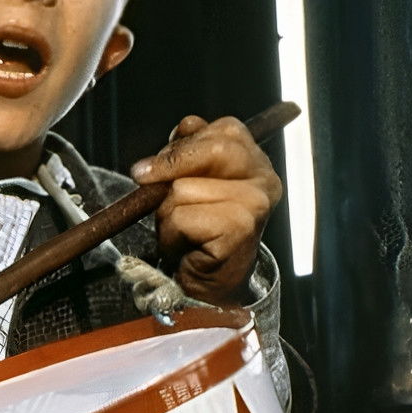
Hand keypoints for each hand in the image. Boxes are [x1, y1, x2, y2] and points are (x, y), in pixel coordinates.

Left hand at [130, 115, 281, 305]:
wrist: (209, 286)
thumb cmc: (198, 233)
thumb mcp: (192, 182)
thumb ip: (191, 151)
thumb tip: (186, 127)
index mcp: (257, 162)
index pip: (225, 129)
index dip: (185, 143)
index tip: (160, 163)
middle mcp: (265, 179)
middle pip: (211, 149)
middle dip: (170, 166)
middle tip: (146, 181)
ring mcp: (256, 204)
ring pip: (184, 187)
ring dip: (167, 213)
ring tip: (182, 231)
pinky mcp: (239, 228)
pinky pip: (182, 217)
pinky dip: (170, 234)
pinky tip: (185, 246)